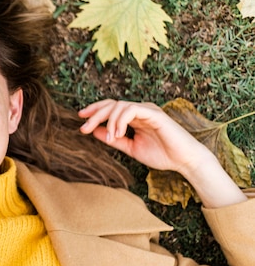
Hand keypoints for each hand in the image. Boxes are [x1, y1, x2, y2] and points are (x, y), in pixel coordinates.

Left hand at [78, 99, 246, 207]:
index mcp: (135, 117)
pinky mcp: (155, 114)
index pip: (111, 107)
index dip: (95, 111)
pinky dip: (120, 121)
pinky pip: (132, 110)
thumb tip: (94, 132)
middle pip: (112, 104)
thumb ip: (114, 139)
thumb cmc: (162, 154)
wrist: (184, 161)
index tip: (80, 119)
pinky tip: (117, 133)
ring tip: (108, 137)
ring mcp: (148, 110)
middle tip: (83, 127)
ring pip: (120, 105)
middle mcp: (140, 110)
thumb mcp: (131, 148)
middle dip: (95, 114)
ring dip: (108, 121)